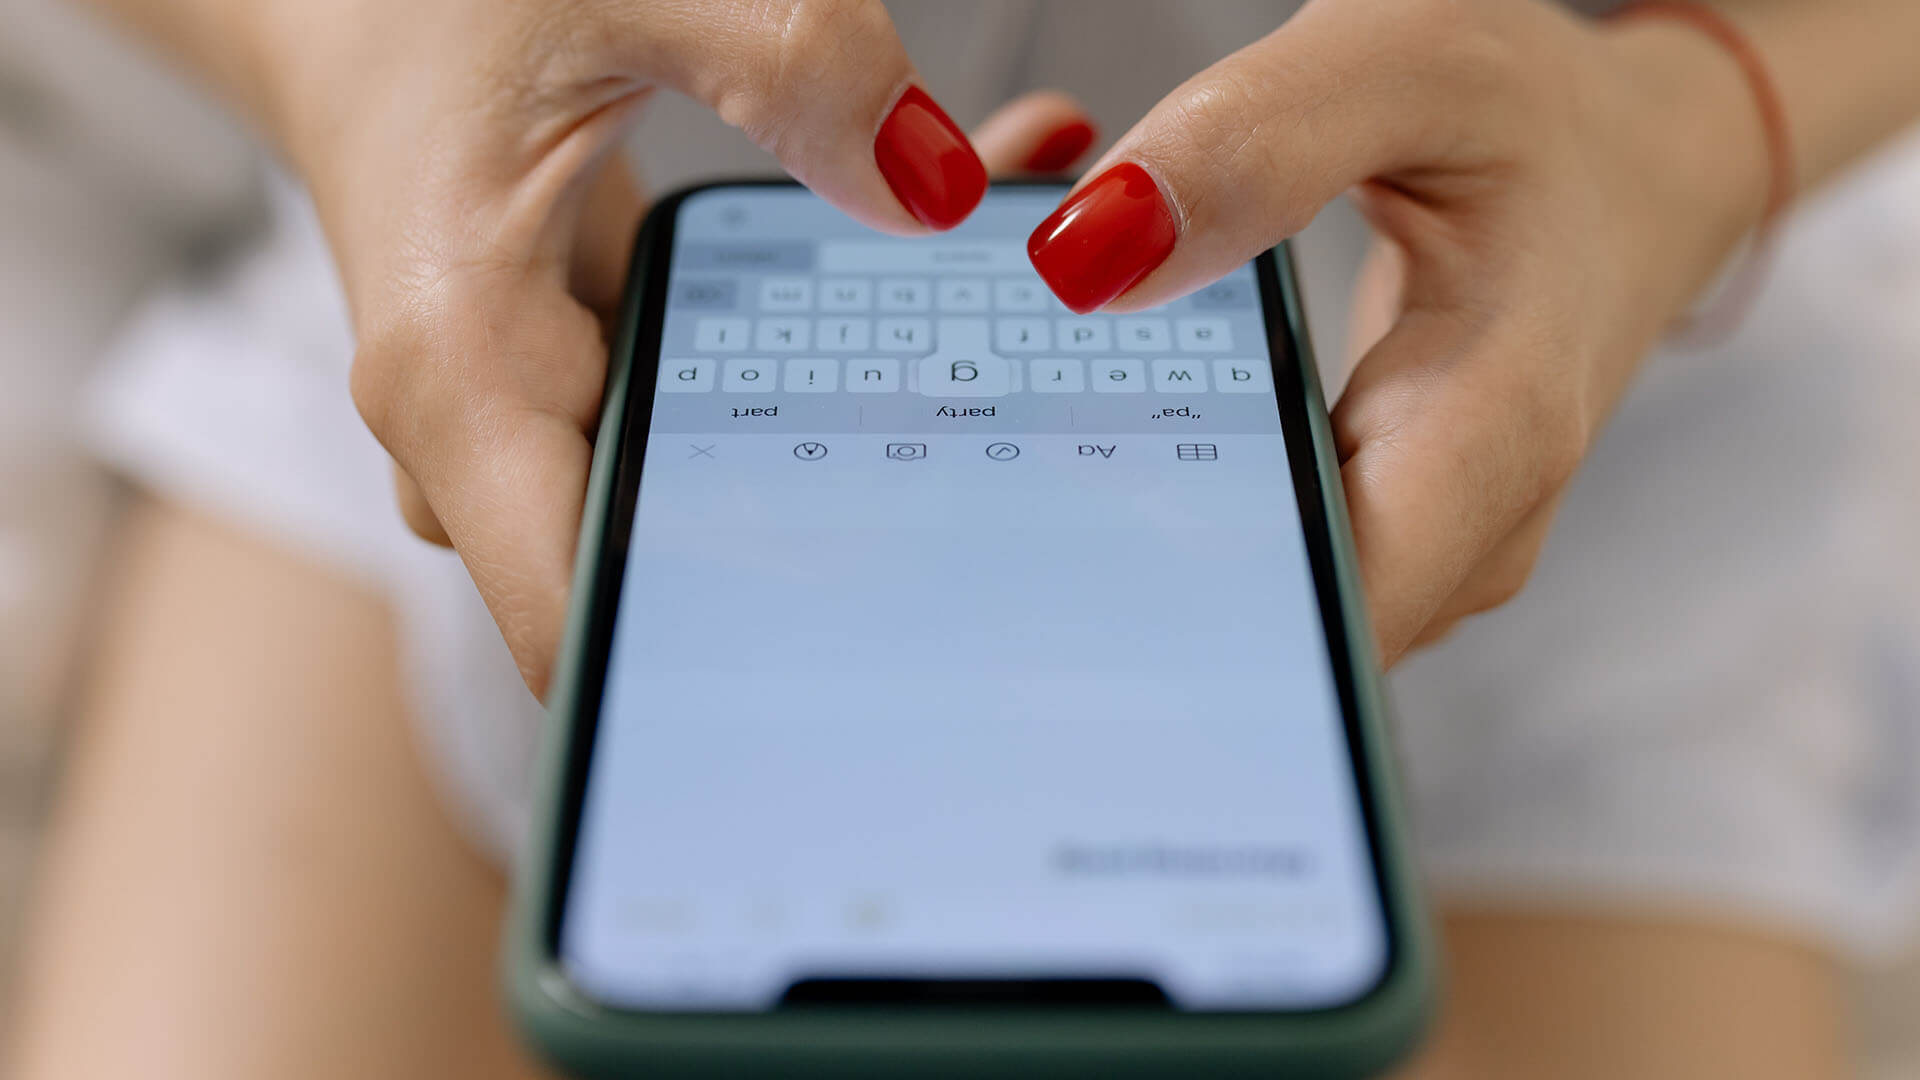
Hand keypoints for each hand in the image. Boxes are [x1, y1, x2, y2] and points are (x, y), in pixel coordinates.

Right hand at [221, 0, 1093, 692]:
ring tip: (1005, 397)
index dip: (705, 696)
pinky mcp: (574, 397)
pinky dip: (799, 404)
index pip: (572, 627)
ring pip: (694, 513)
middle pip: (666, 585)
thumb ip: (780, 62)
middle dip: (837, 559)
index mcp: (460, 371)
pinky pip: (694, 446)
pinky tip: (915, 334)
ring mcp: (526, 429)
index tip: (873, 705)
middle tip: (1016, 512)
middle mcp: (482, 434)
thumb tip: (941, 189)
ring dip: (840, 464)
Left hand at [1026, 0, 1770, 663]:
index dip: (1187, 630)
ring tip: (1026, 451)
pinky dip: (1177, 506)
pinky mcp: (1388, 533)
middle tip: (986, 490)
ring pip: (1257, 610)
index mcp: (1491, 428)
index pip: (1334, 618)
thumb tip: (1086, 258)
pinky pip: (1265, 559)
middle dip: (1120, 575)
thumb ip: (1256, 142)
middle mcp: (1467, 529)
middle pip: (1271, 636)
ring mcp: (1428, 547)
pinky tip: (1104, 444)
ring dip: (1136, 542)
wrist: (1629, 170)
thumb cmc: (1535, 116)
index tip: (1043, 578)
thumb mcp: (1407, 67)